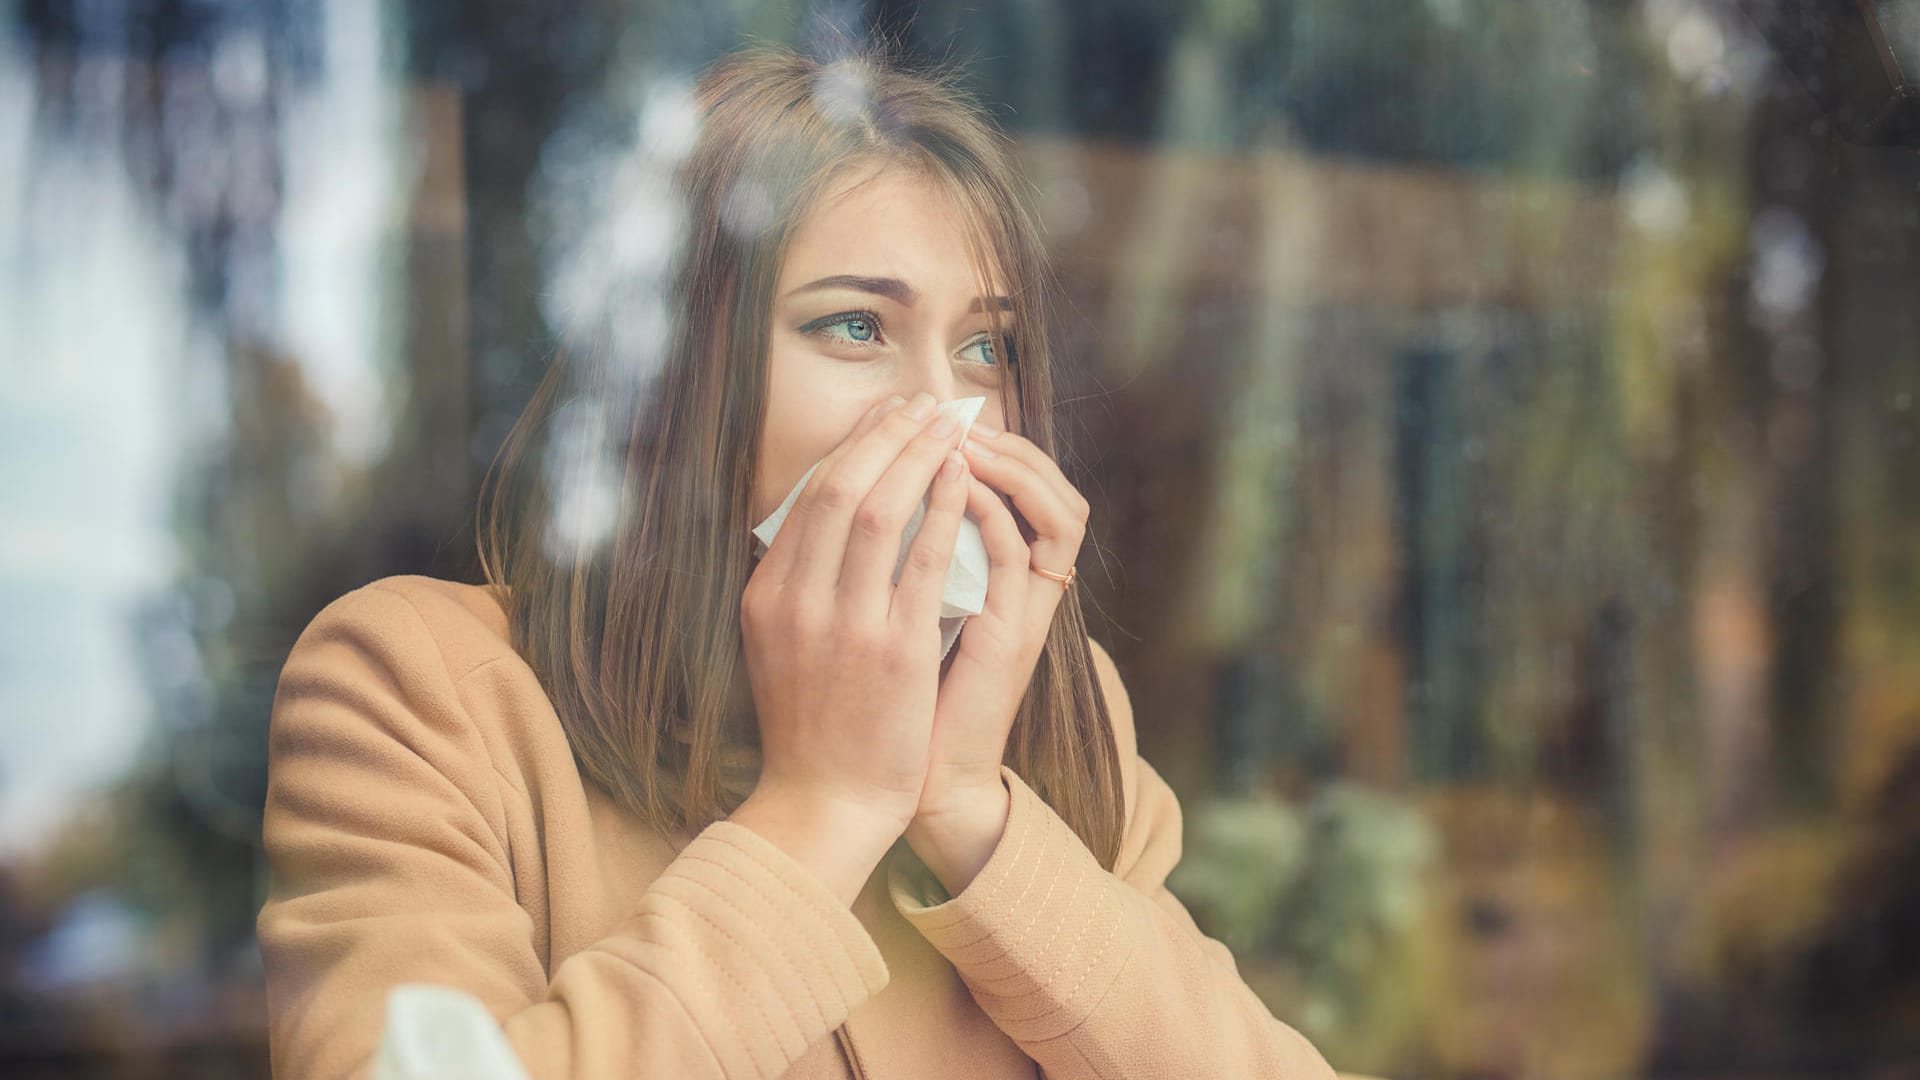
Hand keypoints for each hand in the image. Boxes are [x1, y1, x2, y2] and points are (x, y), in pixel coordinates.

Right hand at [739, 392, 970, 844]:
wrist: (824, 803)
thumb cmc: (810, 728)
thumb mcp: (777, 646)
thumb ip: (795, 586)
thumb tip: (820, 523)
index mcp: (767, 596)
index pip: (808, 498)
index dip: (852, 447)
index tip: (885, 418)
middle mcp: (797, 601)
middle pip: (840, 489)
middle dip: (885, 435)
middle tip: (922, 404)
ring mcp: (844, 624)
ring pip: (878, 510)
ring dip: (916, 455)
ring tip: (948, 424)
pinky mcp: (894, 650)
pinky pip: (922, 560)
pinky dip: (942, 509)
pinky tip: (962, 478)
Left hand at [912, 422, 1088, 824]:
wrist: (908, 780)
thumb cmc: (894, 702)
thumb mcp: (896, 613)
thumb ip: (900, 560)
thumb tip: (859, 497)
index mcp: (1000, 582)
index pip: (1023, 491)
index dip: (992, 447)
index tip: (934, 417)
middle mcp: (1025, 592)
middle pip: (1055, 490)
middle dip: (1010, 443)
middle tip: (955, 413)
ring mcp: (1026, 613)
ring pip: (1058, 513)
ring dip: (1013, 466)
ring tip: (965, 435)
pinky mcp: (1015, 636)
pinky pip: (1024, 556)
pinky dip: (994, 511)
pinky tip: (961, 483)